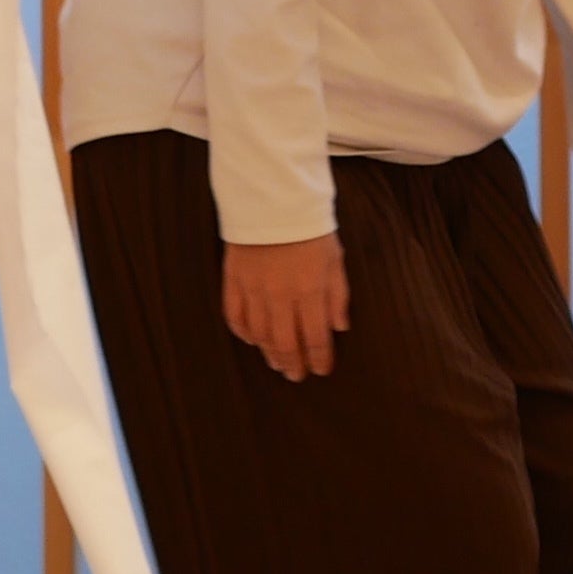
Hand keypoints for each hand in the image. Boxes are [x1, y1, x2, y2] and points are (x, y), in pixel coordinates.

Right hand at [222, 233, 348, 379]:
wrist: (273, 197)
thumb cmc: (310, 226)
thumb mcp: (335, 258)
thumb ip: (337, 295)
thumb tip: (340, 328)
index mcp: (309, 290)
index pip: (315, 337)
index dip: (319, 358)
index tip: (322, 370)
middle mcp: (280, 295)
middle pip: (285, 343)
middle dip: (293, 364)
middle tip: (297, 376)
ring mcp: (253, 289)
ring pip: (260, 335)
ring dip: (269, 354)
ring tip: (277, 364)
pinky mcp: (233, 280)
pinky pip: (234, 315)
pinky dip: (243, 332)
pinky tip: (252, 340)